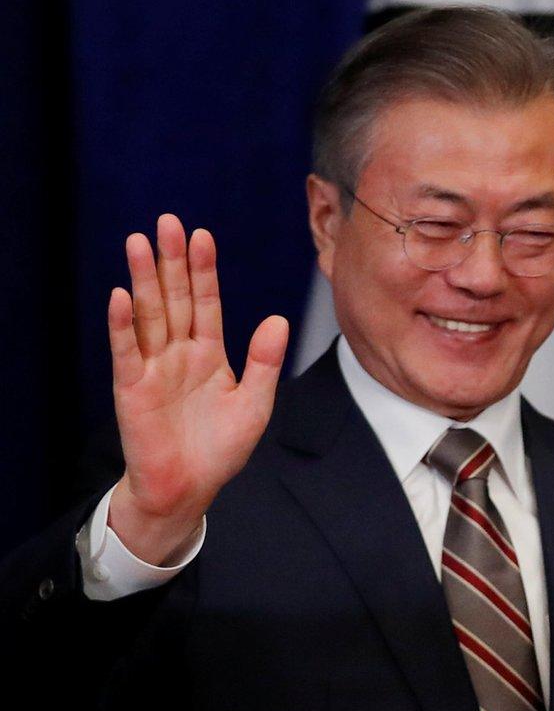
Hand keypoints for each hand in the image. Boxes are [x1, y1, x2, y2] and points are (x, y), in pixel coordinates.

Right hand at [106, 215, 289, 563]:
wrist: (189, 489)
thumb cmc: (220, 449)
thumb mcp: (254, 403)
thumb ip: (264, 361)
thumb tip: (276, 318)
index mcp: (209, 353)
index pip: (206, 302)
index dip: (204, 270)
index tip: (202, 235)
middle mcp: (178, 353)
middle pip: (175, 298)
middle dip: (171, 261)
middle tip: (168, 221)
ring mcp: (153, 368)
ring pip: (148, 315)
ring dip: (142, 279)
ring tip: (138, 242)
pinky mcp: (131, 388)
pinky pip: (126, 351)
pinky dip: (122, 324)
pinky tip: (120, 296)